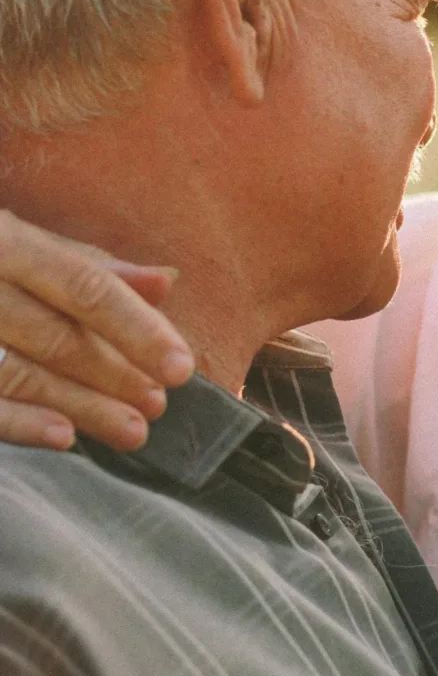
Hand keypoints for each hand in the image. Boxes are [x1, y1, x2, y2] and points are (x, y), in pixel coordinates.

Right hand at [0, 211, 192, 451]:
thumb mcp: (18, 240)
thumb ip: (89, 264)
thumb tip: (165, 283)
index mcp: (3, 239)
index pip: (84, 286)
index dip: (138, 328)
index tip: (181, 366)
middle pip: (55, 334)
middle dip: (115, 375)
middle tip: (158, 405)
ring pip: (18, 371)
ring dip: (80, 406)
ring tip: (130, 429)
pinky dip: (17, 421)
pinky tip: (63, 437)